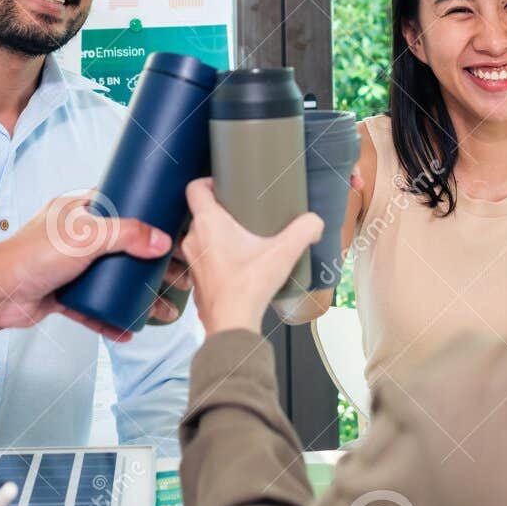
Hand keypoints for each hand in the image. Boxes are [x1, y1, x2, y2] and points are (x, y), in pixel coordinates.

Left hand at [0, 192, 174, 340]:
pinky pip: (95, 307)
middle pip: (125, 249)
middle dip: (153, 267)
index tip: (175, 233)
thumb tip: (159, 241)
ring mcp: (71, 267)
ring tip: (163, 310)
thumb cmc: (29, 256)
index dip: (150, 220)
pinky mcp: (64, 294)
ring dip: (138, 297)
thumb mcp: (85, 236)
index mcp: (79, 211)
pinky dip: (113, 319)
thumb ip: (125, 234)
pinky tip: (129, 329)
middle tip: (178, 278)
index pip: (123, 208)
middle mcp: (77, 237)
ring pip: (114, 281)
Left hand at [181, 177, 322, 334]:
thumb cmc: (247, 287)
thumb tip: (314, 221)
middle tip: (241, 213)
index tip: (224, 185)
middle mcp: (194, 239)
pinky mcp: (196, 281)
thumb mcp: (283, 253)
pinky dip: (216, 259)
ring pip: (201, 238)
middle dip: (220, 212)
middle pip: (200, 213)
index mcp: (208, 223)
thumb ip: (304, 230)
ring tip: (240, 240)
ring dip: (217, 237)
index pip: (195, 188)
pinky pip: (203, 261)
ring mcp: (192, 261)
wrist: (232, 324)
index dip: (208, 182)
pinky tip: (236, 266)